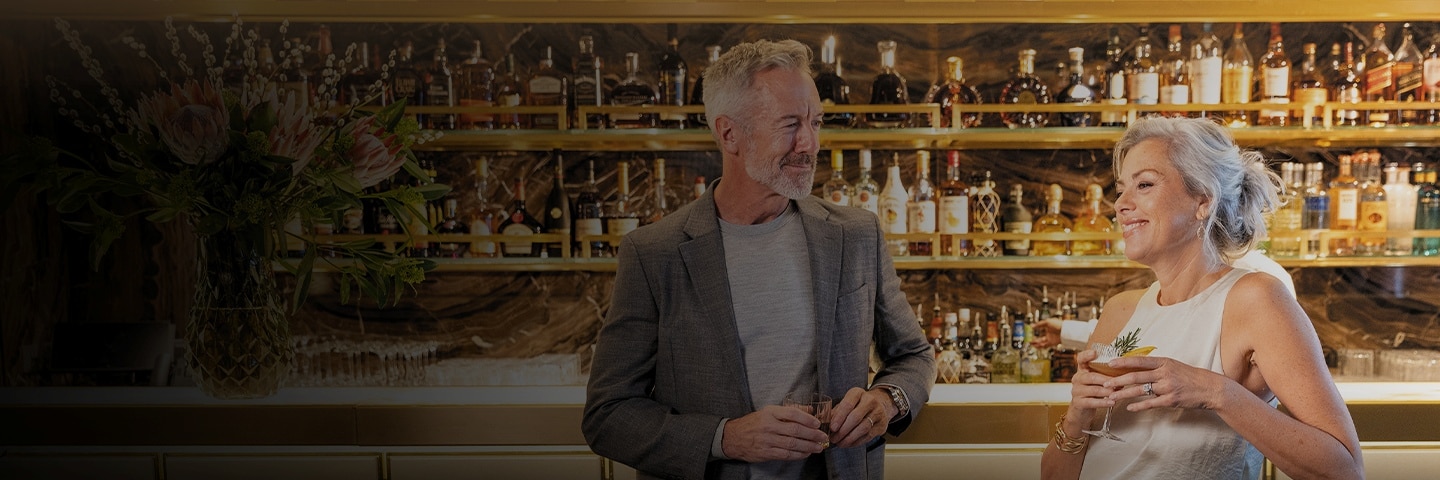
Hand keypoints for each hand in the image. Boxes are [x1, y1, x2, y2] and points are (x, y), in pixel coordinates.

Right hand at [721, 405, 829, 462]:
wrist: (733, 437)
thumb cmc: (754, 423)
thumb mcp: (769, 411)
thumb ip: (790, 411)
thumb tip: (810, 411)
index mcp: (770, 413)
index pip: (792, 413)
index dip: (807, 419)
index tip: (817, 423)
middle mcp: (768, 425)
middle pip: (795, 430)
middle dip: (812, 434)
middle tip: (823, 437)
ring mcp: (767, 440)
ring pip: (792, 444)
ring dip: (808, 446)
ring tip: (819, 447)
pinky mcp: (766, 453)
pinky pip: (786, 455)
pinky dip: (798, 455)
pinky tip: (806, 453)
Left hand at [828, 387, 893, 448]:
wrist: (879, 405)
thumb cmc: (857, 405)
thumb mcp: (846, 403)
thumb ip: (834, 411)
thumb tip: (822, 421)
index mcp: (858, 393)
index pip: (847, 404)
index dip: (839, 417)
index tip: (832, 428)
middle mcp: (870, 401)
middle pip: (855, 417)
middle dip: (843, 430)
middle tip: (834, 438)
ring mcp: (878, 413)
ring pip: (863, 428)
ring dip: (849, 438)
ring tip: (840, 443)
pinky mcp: (882, 425)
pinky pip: (868, 436)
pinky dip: (856, 442)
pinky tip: (848, 444)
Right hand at [1031, 318, 1063, 348]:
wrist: (1065, 330)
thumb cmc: (1058, 324)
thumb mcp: (1047, 322)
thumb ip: (1039, 324)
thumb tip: (1032, 326)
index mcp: (1048, 328)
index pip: (1041, 330)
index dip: (1036, 330)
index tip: (1031, 331)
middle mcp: (1049, 334)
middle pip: (1040, 339)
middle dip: (1035, 340)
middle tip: (1029, 341)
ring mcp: (1050, 339)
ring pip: (1042, 343)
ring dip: (1036, 344)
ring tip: (1031, 344)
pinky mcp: (1052, 343)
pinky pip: (1045, 346)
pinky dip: (1040, 346)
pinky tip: (1036, 345)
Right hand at [1067, 348, 1116, 410]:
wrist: (1082, 410)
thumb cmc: (1094, 392)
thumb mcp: (1098, 381)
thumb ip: (1106, 374)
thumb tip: (1126, 369)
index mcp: (1082, 370)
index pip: (1081, 359)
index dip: (1087, 355)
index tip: (1095, 352)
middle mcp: (1077, 379)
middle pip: (1091, 376)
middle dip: (1107, 379)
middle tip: (1119, 382)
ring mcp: (1076, 391)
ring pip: (1093, 390)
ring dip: (1107, 391)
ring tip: (1117, 392)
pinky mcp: (1078, 403)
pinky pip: (1092, 402)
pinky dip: (1103, 402)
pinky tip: (1112, 402)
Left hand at [1102, 355, 1225, 411]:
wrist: (1210, 388)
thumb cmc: (1190, 377)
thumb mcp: (1174, 366)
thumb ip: (1157, 366)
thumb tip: (1138, 366)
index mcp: (1164, 362)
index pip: (1139, 361)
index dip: (1123, 362)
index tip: (1109, 363)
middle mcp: (1164, 373)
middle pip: (1136, 376)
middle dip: (1118, 380)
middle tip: (1104, 384)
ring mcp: (1167, 387)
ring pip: (1140, 391)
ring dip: (1124, 394)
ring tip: (1112, 397)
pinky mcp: (1171, 400)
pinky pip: (1151, 403)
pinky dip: (1138, 406)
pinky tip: (1129, 408)